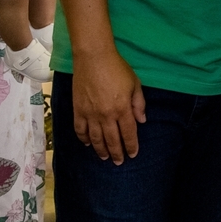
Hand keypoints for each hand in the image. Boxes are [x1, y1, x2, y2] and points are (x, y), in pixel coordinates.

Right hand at [72, 49, 146, 164]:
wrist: (94, 59)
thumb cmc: (117, 69)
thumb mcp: (135, 84)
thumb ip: (138, 104)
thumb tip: (142, 121)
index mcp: (122, 109)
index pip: (128, 133)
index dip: (131, 145)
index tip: (133, 154)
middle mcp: (106, 115)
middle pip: (112, 139)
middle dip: (116, 153)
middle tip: (118, 162)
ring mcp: (90, 114)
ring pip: (95, 138)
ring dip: (100, 149)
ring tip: (104, 157)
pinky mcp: (78, 110)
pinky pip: (80, 130)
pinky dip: (83, 139)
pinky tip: (87, 144)